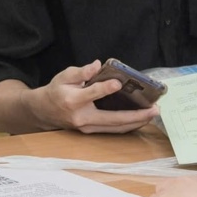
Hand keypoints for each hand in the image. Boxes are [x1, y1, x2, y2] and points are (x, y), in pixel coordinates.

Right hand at [31, 61, 159, 133]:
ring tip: (152, 114)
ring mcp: (87, 128)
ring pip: (115, 128)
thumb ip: (81, 71)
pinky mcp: (91, 131)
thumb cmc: (56, 91)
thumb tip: (97, 65)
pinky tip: (140, 119)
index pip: (92, 94)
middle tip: (154, 109)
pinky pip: (113, 130)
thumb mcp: (64, 76)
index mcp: (73, 100)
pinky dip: (128, 125)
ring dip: (136, 122)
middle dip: (135, 115)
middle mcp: (82, 117)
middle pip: (112, 118)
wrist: (43, 112)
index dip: (105, 89)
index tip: (118, 83)